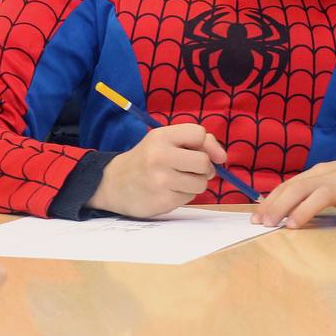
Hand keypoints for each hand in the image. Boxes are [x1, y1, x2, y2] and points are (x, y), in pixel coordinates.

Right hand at [88, 124, 226, 217]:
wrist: (113, 184)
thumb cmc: (145, 160)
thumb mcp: (162, 141)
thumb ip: (192, 142)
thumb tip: (221, 156)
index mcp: (161, 136)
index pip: (199, 134)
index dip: (208, 145)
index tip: (206, 154)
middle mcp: (160, 156)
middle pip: (204, 162)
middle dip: (205, 168)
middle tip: (193, 170)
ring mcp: (161, 180)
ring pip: (201, 183)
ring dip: (196, 184)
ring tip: (178, 181)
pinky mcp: (163, 200)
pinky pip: (190, 198)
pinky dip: (184, 195)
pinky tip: (169, 191)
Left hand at [250, 146, 335, 231]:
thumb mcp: (328, 176)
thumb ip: (307, 188)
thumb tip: (279, 203)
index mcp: (319, 175)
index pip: (289, 186)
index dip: (271, 201)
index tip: (256, 218)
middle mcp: (331, 179)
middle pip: (301, 188)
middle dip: (280, 205)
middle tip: (266, 224)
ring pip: (325, 195)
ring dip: (306, 210)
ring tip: (292, 225)